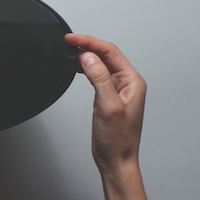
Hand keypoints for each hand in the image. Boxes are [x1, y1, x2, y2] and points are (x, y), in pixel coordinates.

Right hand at [65, 34, 146, 176]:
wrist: (116, 160)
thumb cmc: (118, 139)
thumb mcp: (108, 106)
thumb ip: (99, 78)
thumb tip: (88, 56)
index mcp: (132, 81)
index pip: (110, 52)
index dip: (90, 42)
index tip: (72, 38)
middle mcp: (127, 82)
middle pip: (106, 54)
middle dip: (87, 45)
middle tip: (68, 41)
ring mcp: (117, 89)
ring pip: (100, 63)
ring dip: (86, 55)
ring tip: (69, 50)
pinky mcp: (107, 96)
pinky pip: (97, 74)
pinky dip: (85, 67)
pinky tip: (76, 66)